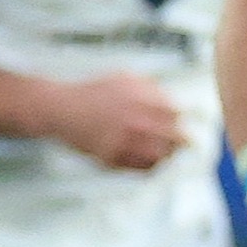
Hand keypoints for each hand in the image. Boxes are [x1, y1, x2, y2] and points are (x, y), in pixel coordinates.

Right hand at [40, 73, 184, 170]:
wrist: (62, 109)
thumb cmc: (94, 92)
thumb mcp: (125, 78)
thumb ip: (151, 89)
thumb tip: (175, 104)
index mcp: (141, 100)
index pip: (176, 114)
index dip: (180, 119)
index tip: (179, 122)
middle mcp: (134, 121)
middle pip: (173, 137)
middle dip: (181, 140)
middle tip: (185, 143)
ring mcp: (123, 141)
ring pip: (160, 156)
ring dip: (166, 155)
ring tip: (167, 154)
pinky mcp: (112, 158)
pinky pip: (141, 168)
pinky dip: (150, 166)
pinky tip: (150, 161)